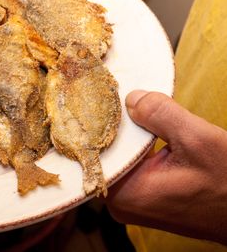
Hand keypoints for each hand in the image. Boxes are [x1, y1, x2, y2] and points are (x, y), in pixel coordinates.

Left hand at [105, 91, 226, 244]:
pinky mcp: (141, 197)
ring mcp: (129, 202)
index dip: (105, 119)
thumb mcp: (198, 141)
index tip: (109, 95)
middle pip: (108, 151)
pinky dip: (139, 147)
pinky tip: (148, 130)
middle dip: (120, 125)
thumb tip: (130, 98)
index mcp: (125, 193)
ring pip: (121, 156)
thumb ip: (159, 114)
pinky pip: (131, 164)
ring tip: (140, 110)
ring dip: (132, 135)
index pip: (99, 147)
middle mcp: (119, 202)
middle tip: (126, 97)